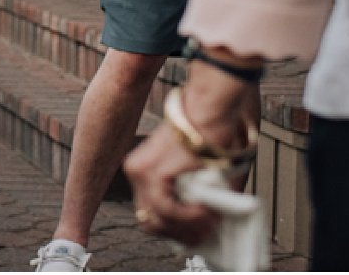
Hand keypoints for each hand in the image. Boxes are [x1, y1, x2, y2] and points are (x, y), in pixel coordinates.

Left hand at [123, 122, 221, 245]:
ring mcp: (141, 171)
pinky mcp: (154, 171)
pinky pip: (167, 210)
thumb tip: (205, 229)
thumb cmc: (211, 138)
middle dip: (181, 235)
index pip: (149, 214)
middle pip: (150, 222)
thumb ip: (197, 200)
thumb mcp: (199, 173)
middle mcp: (136, 171)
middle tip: (208, 236)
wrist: (211, 111)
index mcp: (144, 170)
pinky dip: (189, 218)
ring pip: (157, 220)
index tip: (195, 237)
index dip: (173, 231)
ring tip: (213, 223)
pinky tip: (207, 213)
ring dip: (189, 228)